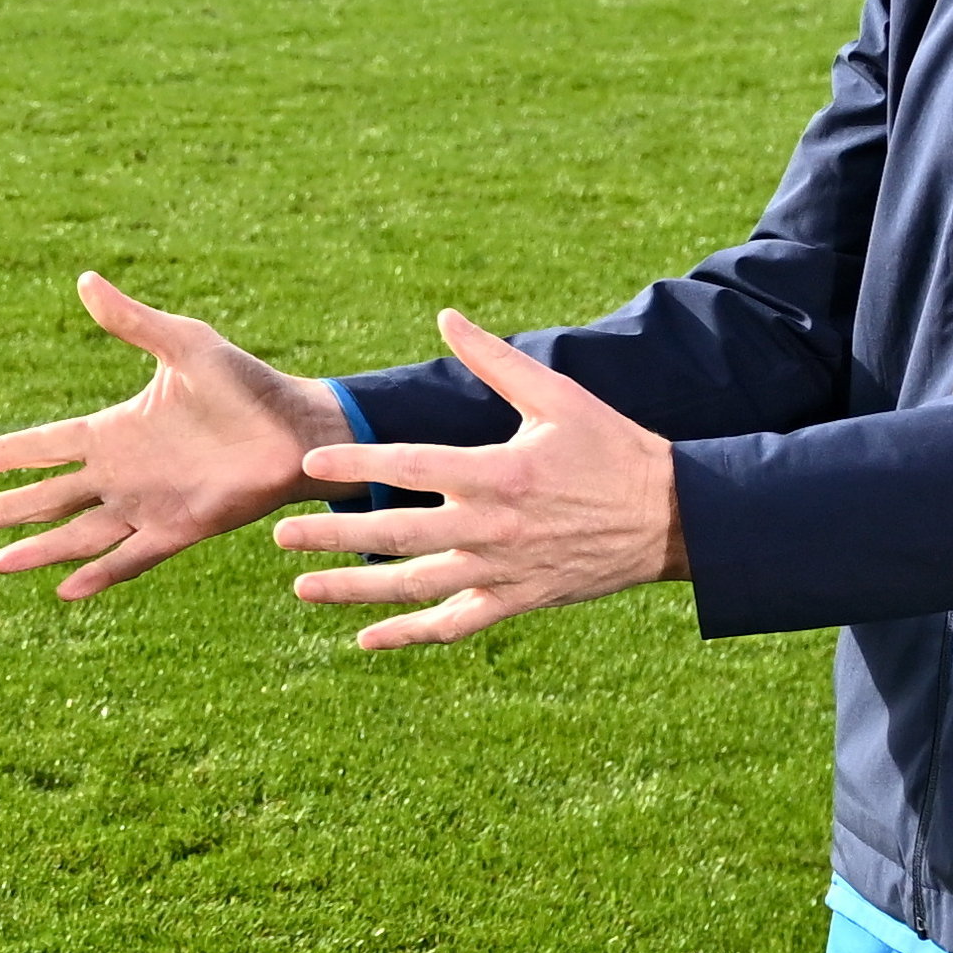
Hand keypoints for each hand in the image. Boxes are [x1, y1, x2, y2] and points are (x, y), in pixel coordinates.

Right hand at [0, 272, 354, 598]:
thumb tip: (85, 279)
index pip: (44, 444)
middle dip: (0, 510)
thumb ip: (132, 320)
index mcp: (114, 429)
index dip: (4, 454)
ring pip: (78, 533)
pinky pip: (132, 556)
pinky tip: (65, 590)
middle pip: (46, 496)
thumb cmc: (245, 383)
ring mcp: (148, 504)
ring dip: (37, 548)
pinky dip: (99, 573)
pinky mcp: (181, 528)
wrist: (297, 427)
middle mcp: (122, 473)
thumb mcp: (183, 343)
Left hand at [268, 312, 685, 647]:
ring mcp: (503, 572)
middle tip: (280, 534)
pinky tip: (365, 638)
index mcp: (497, 472)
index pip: (409, 468)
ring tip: (302, 588)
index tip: (311, 464)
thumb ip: (494, 360)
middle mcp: (492, 528)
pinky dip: (408, 635)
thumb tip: (446, 315)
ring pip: (414, 588)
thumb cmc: (611, 448)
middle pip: (396, 535)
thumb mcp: (557, 395)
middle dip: (333, 537)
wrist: (672, 517)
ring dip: (354, 591)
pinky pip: (453, 625)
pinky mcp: (517, 601)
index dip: (356, 467)